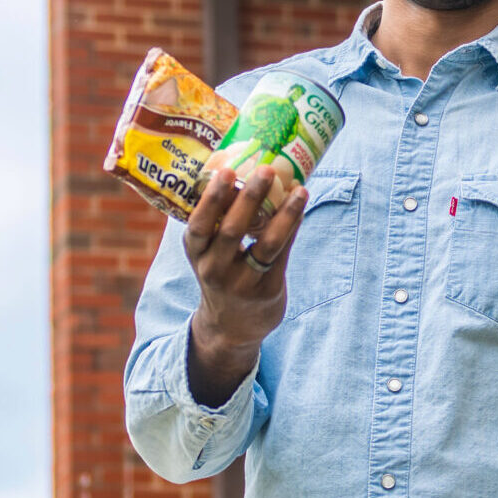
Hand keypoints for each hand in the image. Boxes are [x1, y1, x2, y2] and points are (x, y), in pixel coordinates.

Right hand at [181, 155, 308, 405]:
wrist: (230, 328)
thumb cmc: (221, 273)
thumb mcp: (209, 252)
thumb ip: (220, 221)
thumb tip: (245, 169)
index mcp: (197, 253)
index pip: (198, 226)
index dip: (212, 199)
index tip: (227, 171)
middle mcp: (215, 269)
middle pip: (232, 231)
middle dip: (250, 197)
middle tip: (266, 168)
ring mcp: (242, 283)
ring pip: (265, 244)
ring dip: (284, 214)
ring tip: (299, 189)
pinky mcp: (267, 290)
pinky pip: (282, 254)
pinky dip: (292, 227)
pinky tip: (301, 205)